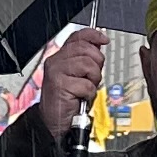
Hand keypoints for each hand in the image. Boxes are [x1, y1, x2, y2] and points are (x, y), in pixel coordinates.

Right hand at [35, 24, 106, 138]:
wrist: (53, 121)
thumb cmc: (66, 100)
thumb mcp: (77, 75)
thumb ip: (85, 59)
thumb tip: (99, 45)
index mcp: (60, 56)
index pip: (77, 37)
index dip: (93, 35)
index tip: (104, 40)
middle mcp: (55, 61)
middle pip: (86, 49)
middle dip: (96, 63)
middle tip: (92, 77)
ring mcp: (56, 72)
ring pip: (88, 64)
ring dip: (93, 79)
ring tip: (85, 88)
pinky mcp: (60, 85)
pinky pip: (86, 84)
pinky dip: (88, 93)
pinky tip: (80, 97)